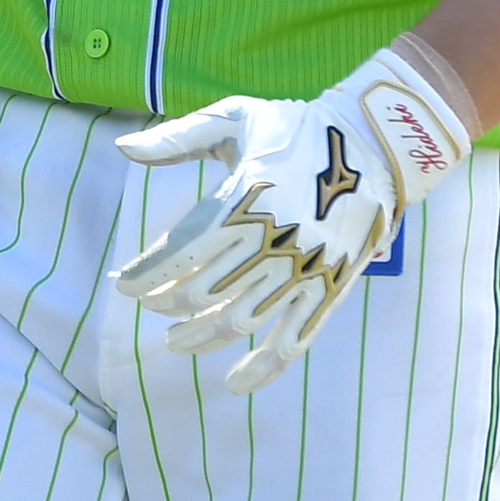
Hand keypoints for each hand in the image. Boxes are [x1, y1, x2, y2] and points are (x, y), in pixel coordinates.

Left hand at [109, 42, 471, 391]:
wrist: (378, 141)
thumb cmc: (297, 126)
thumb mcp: (234, 117)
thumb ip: (176, 138)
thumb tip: (121, 147)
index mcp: (243, 197)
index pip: (180, 252)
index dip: (145, 274)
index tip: (122, 284)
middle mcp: (272, 239)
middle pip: (203, 291)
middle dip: (167, 305)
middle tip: (151, 307)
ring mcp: (305, 268)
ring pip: (240, 320)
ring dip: (201, 337)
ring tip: (176, 342)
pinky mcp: (333, 287)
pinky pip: (295, 339)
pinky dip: (264, 368)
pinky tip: (236, 383)